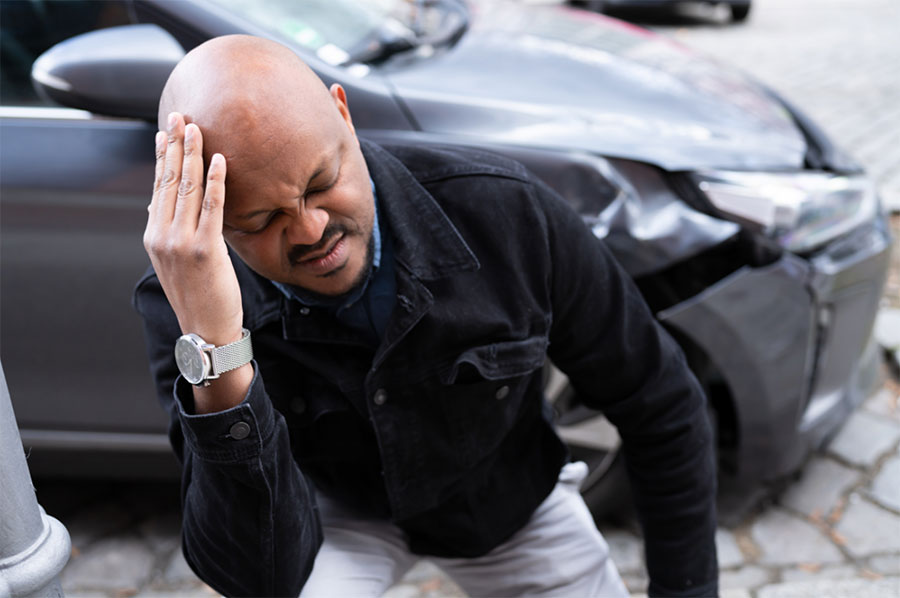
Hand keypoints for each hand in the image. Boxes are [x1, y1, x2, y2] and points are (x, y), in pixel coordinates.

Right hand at [143, 112, 243, 346]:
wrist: (206, 331)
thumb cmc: (198, 296)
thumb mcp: (176, 262)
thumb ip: (170, 232)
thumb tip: (162, 205)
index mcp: (154, 236)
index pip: (158, 187)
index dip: (163, 157)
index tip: (165, 132)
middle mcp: (162, 235)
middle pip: (169, 181)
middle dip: (174, 145)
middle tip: (180, 116)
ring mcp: (181, 242)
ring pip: (187, 189)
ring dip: (193, 155)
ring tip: (197, 128)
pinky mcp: (205, 250)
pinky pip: (212, 208)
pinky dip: (216, 181)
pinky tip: (220, 160)